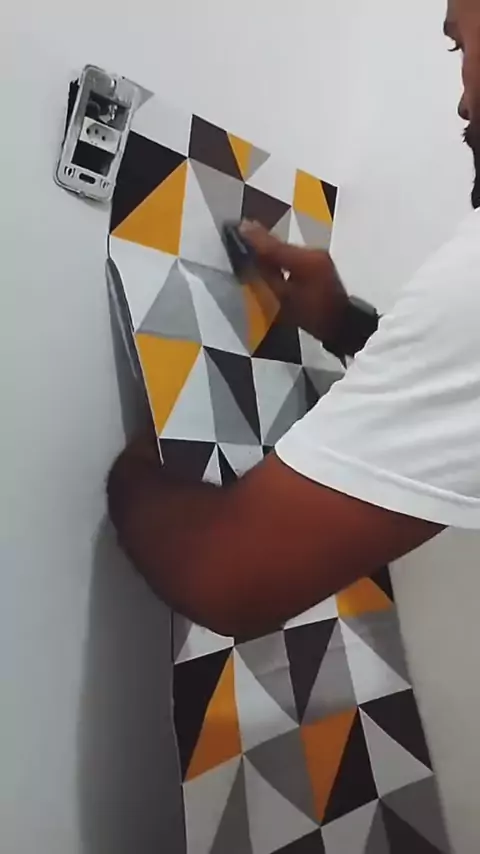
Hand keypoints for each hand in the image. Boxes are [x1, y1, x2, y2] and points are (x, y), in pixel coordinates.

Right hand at [239, 220, 347, 343]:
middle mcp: (312, 252)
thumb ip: (268, 275)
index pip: (274, 247)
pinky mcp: (321, 262)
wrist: (344, 324)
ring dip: (272, 248)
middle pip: (282, 245)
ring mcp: (319, 256)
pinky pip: (296, 255)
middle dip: (262, 240)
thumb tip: (253, 258)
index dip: (255, 238)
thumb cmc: (313, 316)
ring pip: (289, 250)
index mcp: (304, 261)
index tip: (239, 226)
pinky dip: (283, 255)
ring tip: (253, 242)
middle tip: (242, 230)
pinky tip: (272, 256)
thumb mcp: (285, 300)